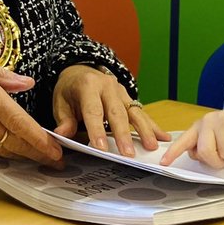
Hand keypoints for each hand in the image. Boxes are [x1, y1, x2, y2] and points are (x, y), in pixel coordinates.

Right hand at [0, 53, 61, 163]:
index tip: (56, 149)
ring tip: (41, 156)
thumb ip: (2, 76)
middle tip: (56, 159)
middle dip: (38, 152)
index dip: (40, 140)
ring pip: (4, 150)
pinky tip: (14, 150)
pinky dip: (4, 152)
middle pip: (15, 142)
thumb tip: (27, 83)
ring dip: (23, 154)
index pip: (19, 123)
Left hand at [50, 64, 167, 156]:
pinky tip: (163, 137)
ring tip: (152, 147)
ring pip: (134, 111)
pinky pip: (141, 112)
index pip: (93, 110)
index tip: (101, 148)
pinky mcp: (129, 98)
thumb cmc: (70, 90)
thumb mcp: (60, 101)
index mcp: (88, 85)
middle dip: (123, 134)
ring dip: (144, 130)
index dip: (96, 130)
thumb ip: (64, 119)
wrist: (79, 70)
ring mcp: (121, 91)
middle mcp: (107, 86)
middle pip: (117, 112)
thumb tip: (63, 134)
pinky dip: (152, 126)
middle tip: (128, 154)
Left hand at [160, 104, 223, 168]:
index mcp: (198, 128)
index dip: (173, 153)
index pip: (183, 141)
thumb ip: (203, 148)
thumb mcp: (215, 141)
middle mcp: (208, 121)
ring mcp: (223, 119)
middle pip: (206, 152)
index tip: (164, 163)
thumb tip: (196, 155)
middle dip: (218, 161)